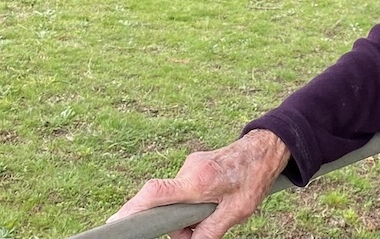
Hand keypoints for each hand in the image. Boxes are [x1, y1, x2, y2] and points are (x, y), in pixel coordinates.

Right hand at [107, 130, 290, 238]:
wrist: (266, 148)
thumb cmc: (253, 178)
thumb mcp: (236, 212)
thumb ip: (209, 231)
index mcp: (197, 181)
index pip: (155, 193)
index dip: (131, 208)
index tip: (113, 222)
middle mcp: (188, 169)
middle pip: (163, 202)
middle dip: (177, 222)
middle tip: (202, 226)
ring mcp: (190, 164)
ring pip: (175, 198)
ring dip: (188, 212)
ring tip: (217, 208)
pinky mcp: (194, 164)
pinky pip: (184, 189)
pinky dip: (192, 201)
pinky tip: (215, 200)